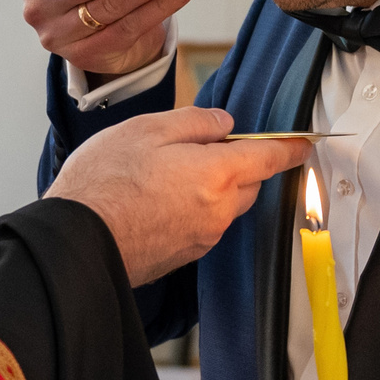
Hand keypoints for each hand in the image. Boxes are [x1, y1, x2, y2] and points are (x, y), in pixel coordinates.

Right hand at [46, 107, 305, 285]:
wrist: (76, 240)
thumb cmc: (104, 182)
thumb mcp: (146, 130)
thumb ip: (194, 123)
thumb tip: (224, 125)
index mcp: (217, 173)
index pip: (269, 157)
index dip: (290, 147)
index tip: (303, 143)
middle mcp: (218, 211)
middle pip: (249, 183)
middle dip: (240, 164)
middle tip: (202, 147)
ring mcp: (203, 237)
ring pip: (226, 206)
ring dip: (215, 188)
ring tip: (170, 173)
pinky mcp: (185, 256)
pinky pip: (205, 226)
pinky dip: (196, 210)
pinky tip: (161, 200)